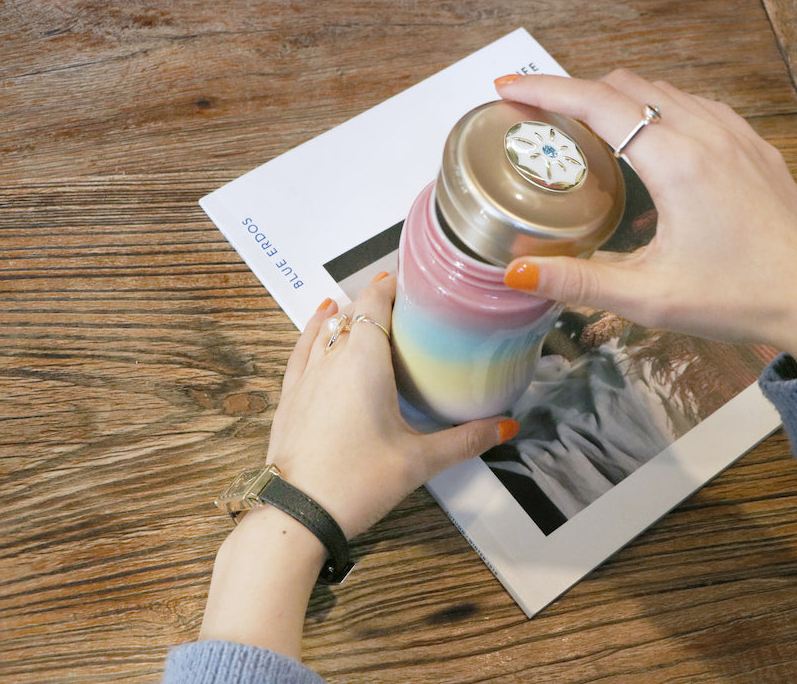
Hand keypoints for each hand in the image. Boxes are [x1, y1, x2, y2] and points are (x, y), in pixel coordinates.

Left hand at [265, 274, 514, 537]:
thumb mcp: (420, 461)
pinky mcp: (290, 397)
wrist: (297, 515)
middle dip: (377, 300)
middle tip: (407, 304)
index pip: (375, 300)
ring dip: (347, 313)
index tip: (415, 281)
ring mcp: (306, 377)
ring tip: (367, 306)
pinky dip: (313, 331)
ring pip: (326, 327)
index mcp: (364, 360)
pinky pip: (302, 350)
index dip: (393, 283)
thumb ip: (466, 439)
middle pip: (353, 311)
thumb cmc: (356, 483)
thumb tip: (506, 426)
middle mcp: (331, 358)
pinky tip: (319, 324)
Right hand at [496, 71, 796, 374]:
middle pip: (625, 86)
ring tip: (586, 131)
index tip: (506, 89)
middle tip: (539, 117)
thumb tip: (517, 272)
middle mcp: (707, 132)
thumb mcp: (648, 297)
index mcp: (676, 160)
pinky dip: (659, 112)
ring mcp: (735, 133)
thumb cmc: (738, 298)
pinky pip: (696, 106)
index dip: (545, 91)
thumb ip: (578, 281)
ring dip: (618, 100)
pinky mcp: (753, 145)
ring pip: (662, 91)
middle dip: (575, 92)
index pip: (595, 102)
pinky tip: (650, 148)